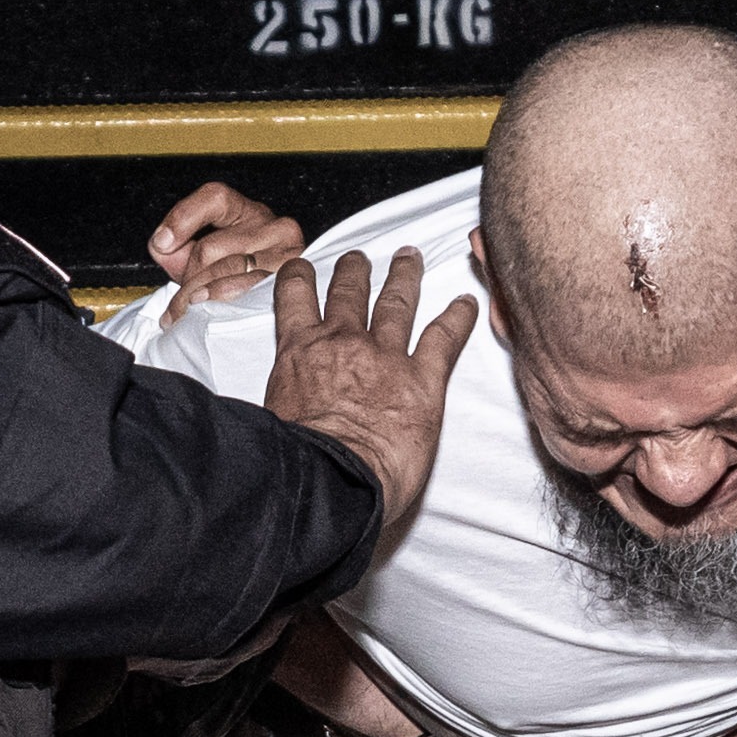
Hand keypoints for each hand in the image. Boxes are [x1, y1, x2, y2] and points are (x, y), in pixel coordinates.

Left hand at [152, 177, 308, 304]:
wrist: (273, 307)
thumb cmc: (230, 278)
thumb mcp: (196, 257)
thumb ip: (172, 249)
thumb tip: (162, 246)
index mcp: (244, 211)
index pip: (214, 198)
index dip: (183, 218)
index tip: (162, 243)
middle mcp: (272, 226)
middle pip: (210, 247)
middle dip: (189, 276)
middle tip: (180, 299)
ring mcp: (286, 253)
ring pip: (227, 272)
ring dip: (201, 294)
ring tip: (188, 309)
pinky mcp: (290, 281)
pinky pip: (247, 290)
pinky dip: (223, 301)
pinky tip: (211, 311)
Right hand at [258, 238, 476, 549]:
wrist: (331, 478)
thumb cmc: (296, 461)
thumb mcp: (269, 417)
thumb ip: (282, 396)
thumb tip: (280, 410)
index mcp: (300, 351)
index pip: (294, 296)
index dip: (299, 276)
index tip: (303, 268)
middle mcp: (343, 342)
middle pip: (349, 292)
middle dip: (354, 270)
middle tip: (359, 259)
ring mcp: (386, 356)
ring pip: (397, 302)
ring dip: (403, 276)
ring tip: (408, 258)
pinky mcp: (424, 380)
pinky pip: (444, 337)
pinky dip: (459, 317)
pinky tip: (466, 303)